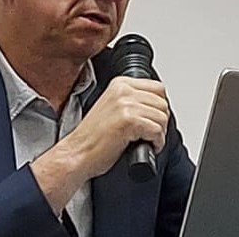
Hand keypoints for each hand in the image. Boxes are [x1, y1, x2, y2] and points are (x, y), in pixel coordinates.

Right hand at [32, 77, 168, 212]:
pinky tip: (147, 146)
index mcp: (120, 84)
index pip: (158, 88)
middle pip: (162, 103)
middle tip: (151, 133)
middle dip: (160, 121)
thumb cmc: (92, 138)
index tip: (152, 119)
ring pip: (162, 117)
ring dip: (159, 133)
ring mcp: (125, 104)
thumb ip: (132, 100)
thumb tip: (155, 106)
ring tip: (147, 140)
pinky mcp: (128, 121)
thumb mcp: (112, 107)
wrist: (76, 154)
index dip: (159, 107)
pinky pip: (157, 130)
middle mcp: (123, 91)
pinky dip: (157, 142)